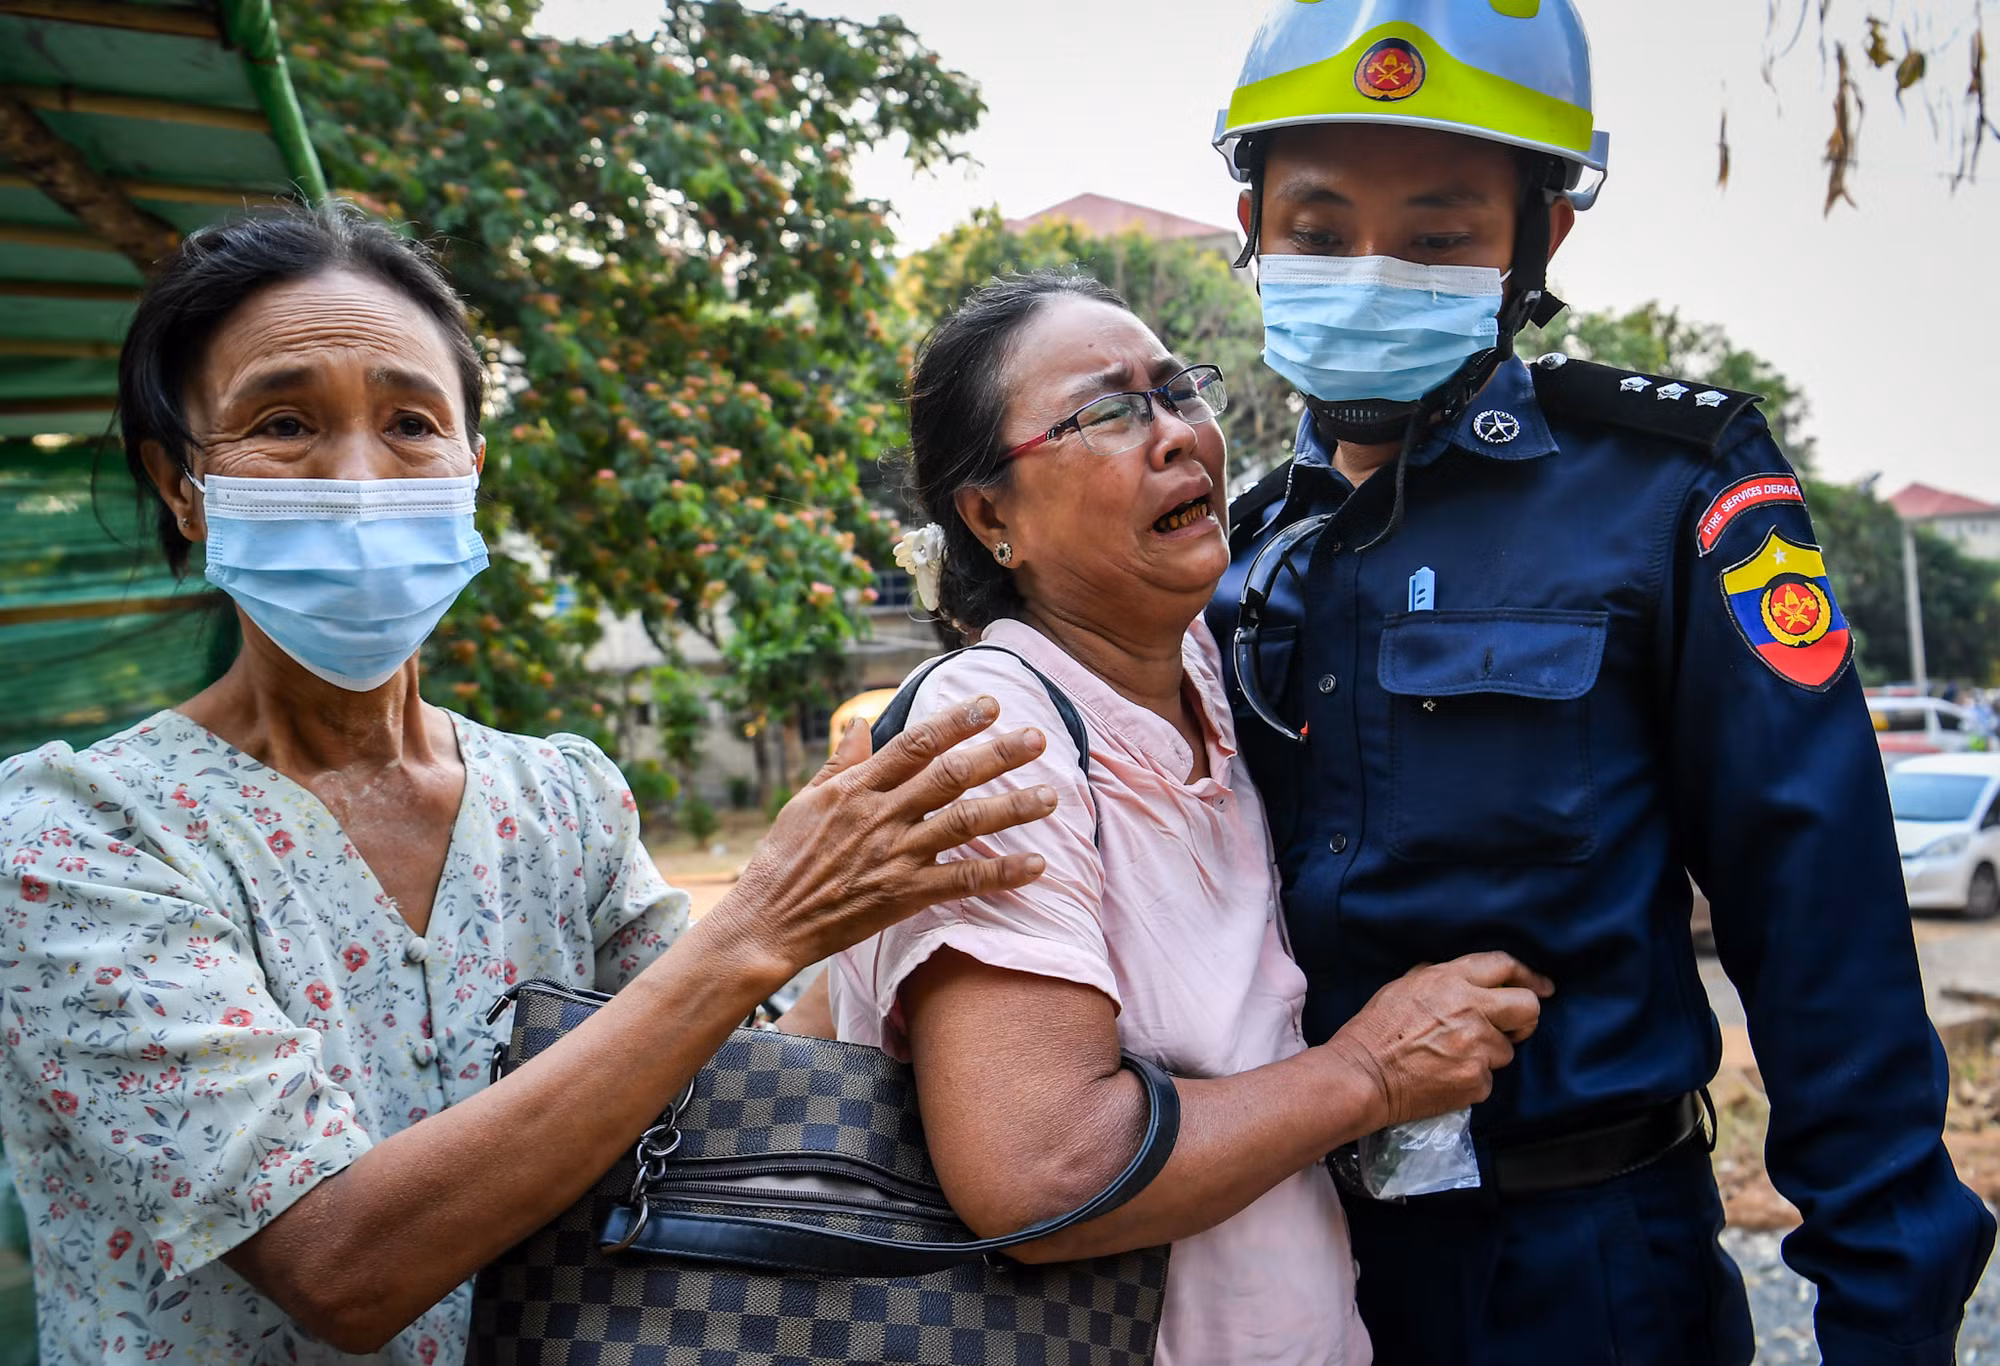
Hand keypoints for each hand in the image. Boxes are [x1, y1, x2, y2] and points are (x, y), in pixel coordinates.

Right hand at [705, 695, 1056, 990]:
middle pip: (951, 776)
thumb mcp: (806, 800)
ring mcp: (895, 855)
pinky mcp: (904, 895)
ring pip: (965, 823)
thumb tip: (863, 722)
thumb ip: (841, 762)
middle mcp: (881, 815)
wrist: (768, 922)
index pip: (916, 744)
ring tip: (1051, 796)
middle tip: (1037, 738)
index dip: (956, 722)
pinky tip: (1036, 865)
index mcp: (857, 787)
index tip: (989, 706)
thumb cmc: (784, 860)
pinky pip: (962, 881)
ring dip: (1012, 808)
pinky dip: (1001, 873)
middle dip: (997, 755)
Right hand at [1319, 952, 1553, 1129]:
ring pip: (1507, 1050)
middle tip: (1512, 1027)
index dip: (1528, 976)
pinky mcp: (1477, 1082)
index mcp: (1451, 981)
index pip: (1504, 966)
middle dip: (1525, 1017)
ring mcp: (1477, 1049)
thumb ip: (1438, 976)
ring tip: (1454, 1057)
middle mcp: (1471, 1010)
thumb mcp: (1403, 986)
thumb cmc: (1375, 1030)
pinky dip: (1472, 1079)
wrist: (1363, 1076)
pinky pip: (1488, 1079)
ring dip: (1489, 1054)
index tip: (1541, 987)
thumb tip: (1463, 977)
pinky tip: (1446, 1076)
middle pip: (1528, 1007)